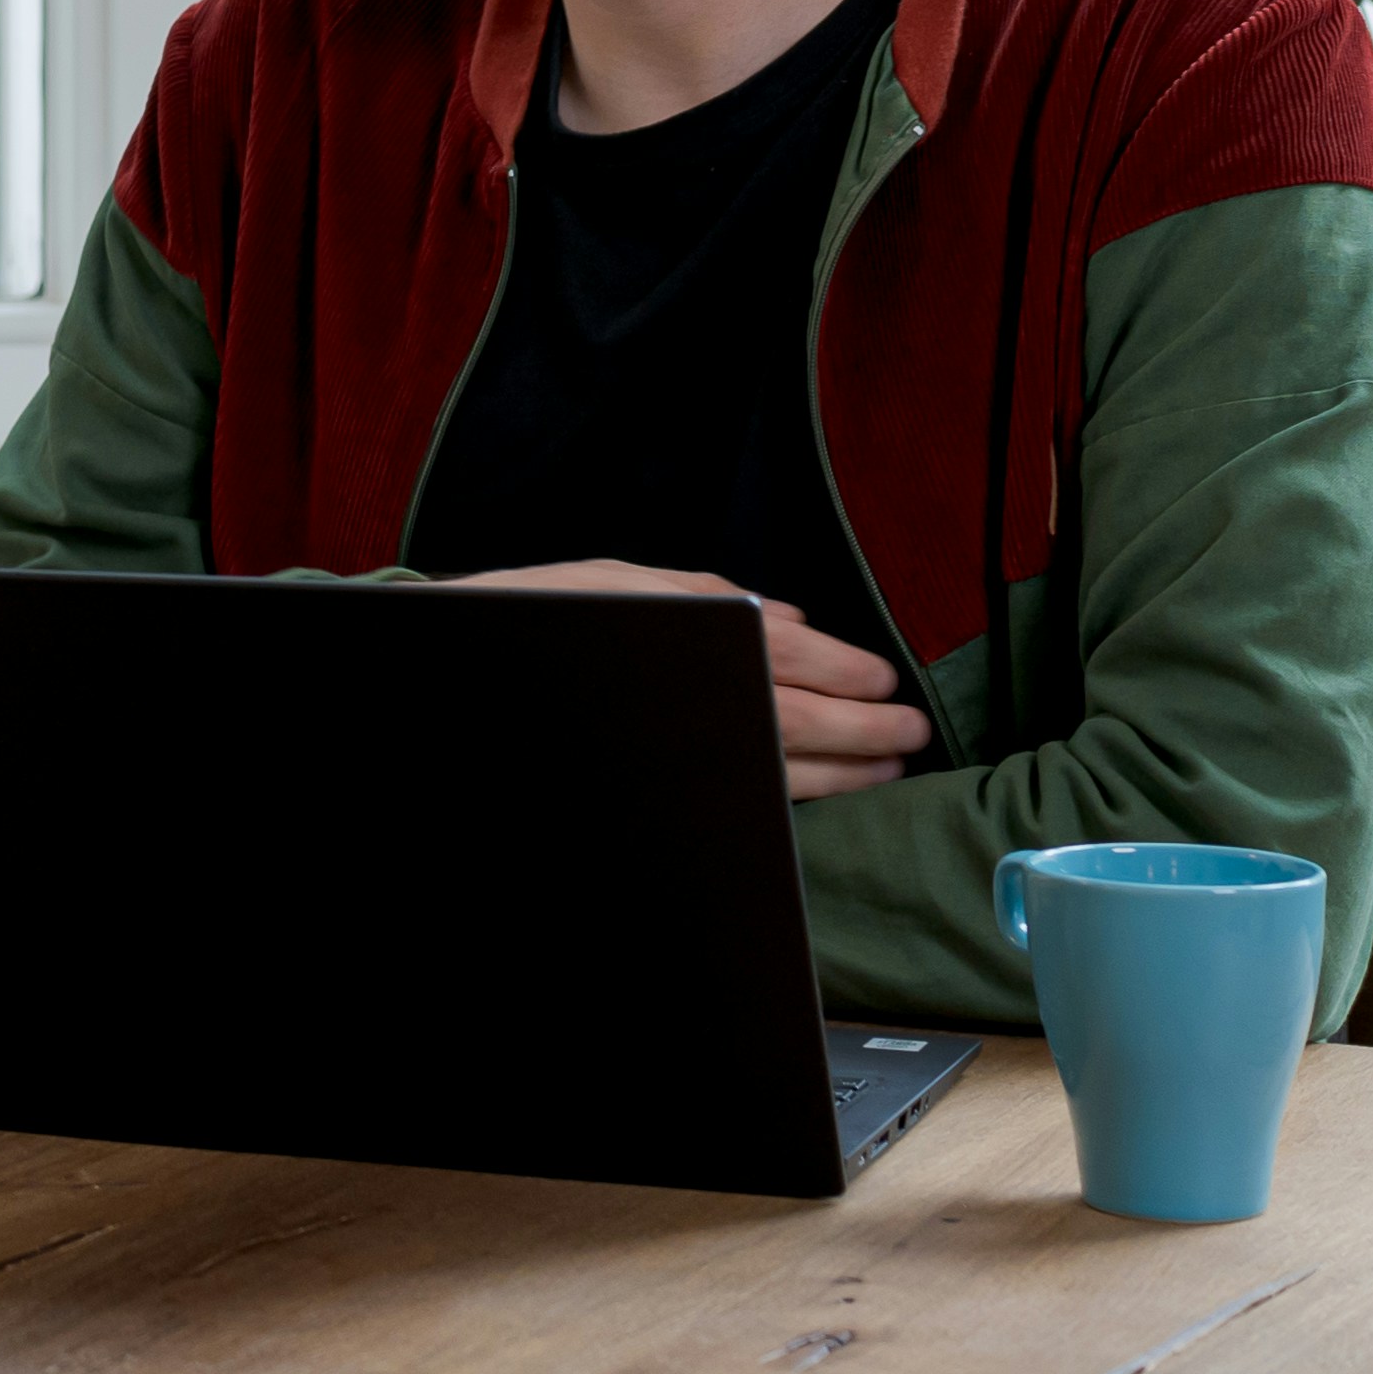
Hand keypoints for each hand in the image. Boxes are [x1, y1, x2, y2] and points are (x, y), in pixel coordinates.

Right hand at [446, 558, 932, 798]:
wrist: (461, 666)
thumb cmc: (539, 617)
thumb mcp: (622, 584)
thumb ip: (709, 598)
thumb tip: (792, 617)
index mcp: (683, 637)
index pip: (786, 658)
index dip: (845, 674)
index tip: (885, 682)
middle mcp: (685, 694)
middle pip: (795, 720)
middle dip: (862, 730)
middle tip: (911, 735)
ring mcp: (671, 743)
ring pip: (776, 765)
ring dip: (841, 769)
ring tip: (884, 768)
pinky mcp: (659, 782)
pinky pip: (738, 789)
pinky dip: (788, 790)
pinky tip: (815, 789)